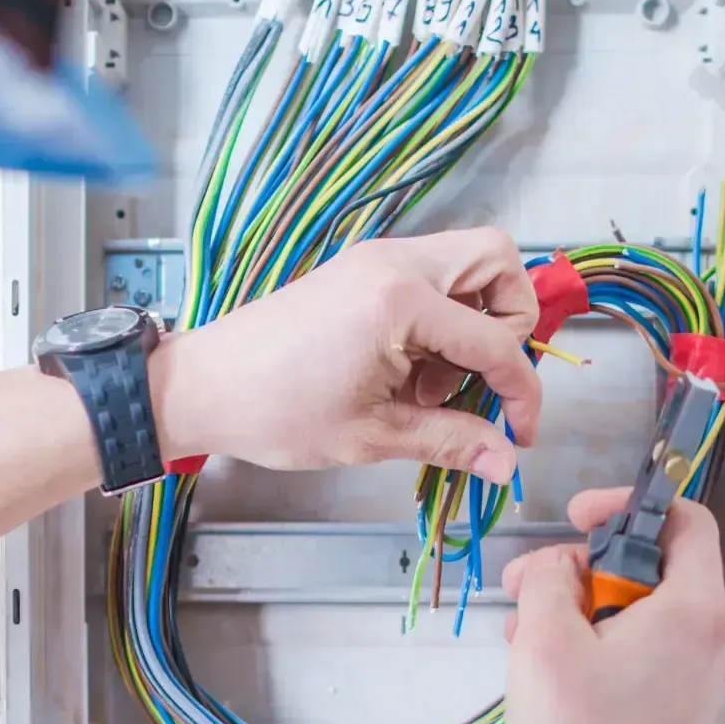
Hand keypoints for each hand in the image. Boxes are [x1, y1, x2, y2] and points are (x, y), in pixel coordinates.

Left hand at [158, 228, 541, 481]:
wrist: (204, 385)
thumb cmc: (275, 410)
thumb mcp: (372, 435)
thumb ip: (450, 442)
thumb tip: (506, 463)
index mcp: (402, 301)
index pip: (498, 339)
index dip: (521, 392)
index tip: (518, 434)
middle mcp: (396, 263)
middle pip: (498, 261)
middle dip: (512, 321)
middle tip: (482, 380)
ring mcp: (377, 260)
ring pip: (467, 264)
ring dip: (475, 321)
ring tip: (434, 387)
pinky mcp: (362, 270)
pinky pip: (430, 279)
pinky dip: (442, 318)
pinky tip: (410, 373)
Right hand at [500, 488, 724, 723]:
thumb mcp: (545, 638)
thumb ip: (548, 578)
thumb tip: (555, 569)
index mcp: (694, 609)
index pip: (684, 520)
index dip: (627, 505)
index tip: (578, 519)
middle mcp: (709, 639)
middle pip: (651, 567)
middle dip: (582, 567)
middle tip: (530, 585)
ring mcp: (696, 678)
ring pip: (638, 613)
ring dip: (580, 610)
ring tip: (526, 635)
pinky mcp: (676, 709)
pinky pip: (639, 653)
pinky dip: (596, 646)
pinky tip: (548, 670)